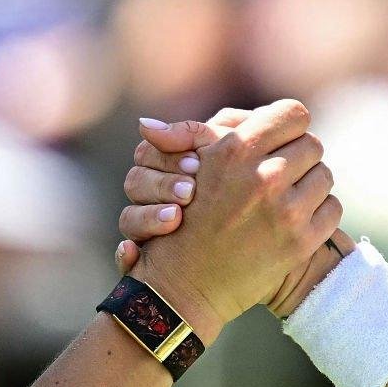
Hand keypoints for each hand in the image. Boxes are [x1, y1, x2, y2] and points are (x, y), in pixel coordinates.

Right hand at [114, 108, 251, 273]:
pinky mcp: (148, 263)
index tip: (198, 163)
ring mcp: (150, 231)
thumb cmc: (254, 197)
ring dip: (148, 217)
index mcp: (168, 169)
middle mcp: (155, 199)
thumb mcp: (236, 161)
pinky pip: (124, 258)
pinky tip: (132, 252)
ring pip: (127, 219)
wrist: (263, 260)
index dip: (167, 155)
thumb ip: (211, 136)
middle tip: (190, 191)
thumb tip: (154, 123)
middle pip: (134, 182)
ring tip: (176, 218)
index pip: (148, 151)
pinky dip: (125, 255)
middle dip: (161, 184)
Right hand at [126, 100, 341, 332]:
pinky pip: (332, 209)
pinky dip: (319, 212)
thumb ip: (225, 130)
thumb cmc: (187, 218)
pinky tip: (296, 220)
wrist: (184, 284)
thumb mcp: (196, 165)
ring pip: (325, 175)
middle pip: (313, 144)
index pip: (294, 114)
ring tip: (287, 197)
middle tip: (282, 173)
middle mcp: (264, 177)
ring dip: (310, 184)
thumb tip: (251, 114)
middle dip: (299, 156)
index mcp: (236, 150)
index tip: (283, 139)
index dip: (290, 125)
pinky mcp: (301, 242)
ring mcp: (286, 211)